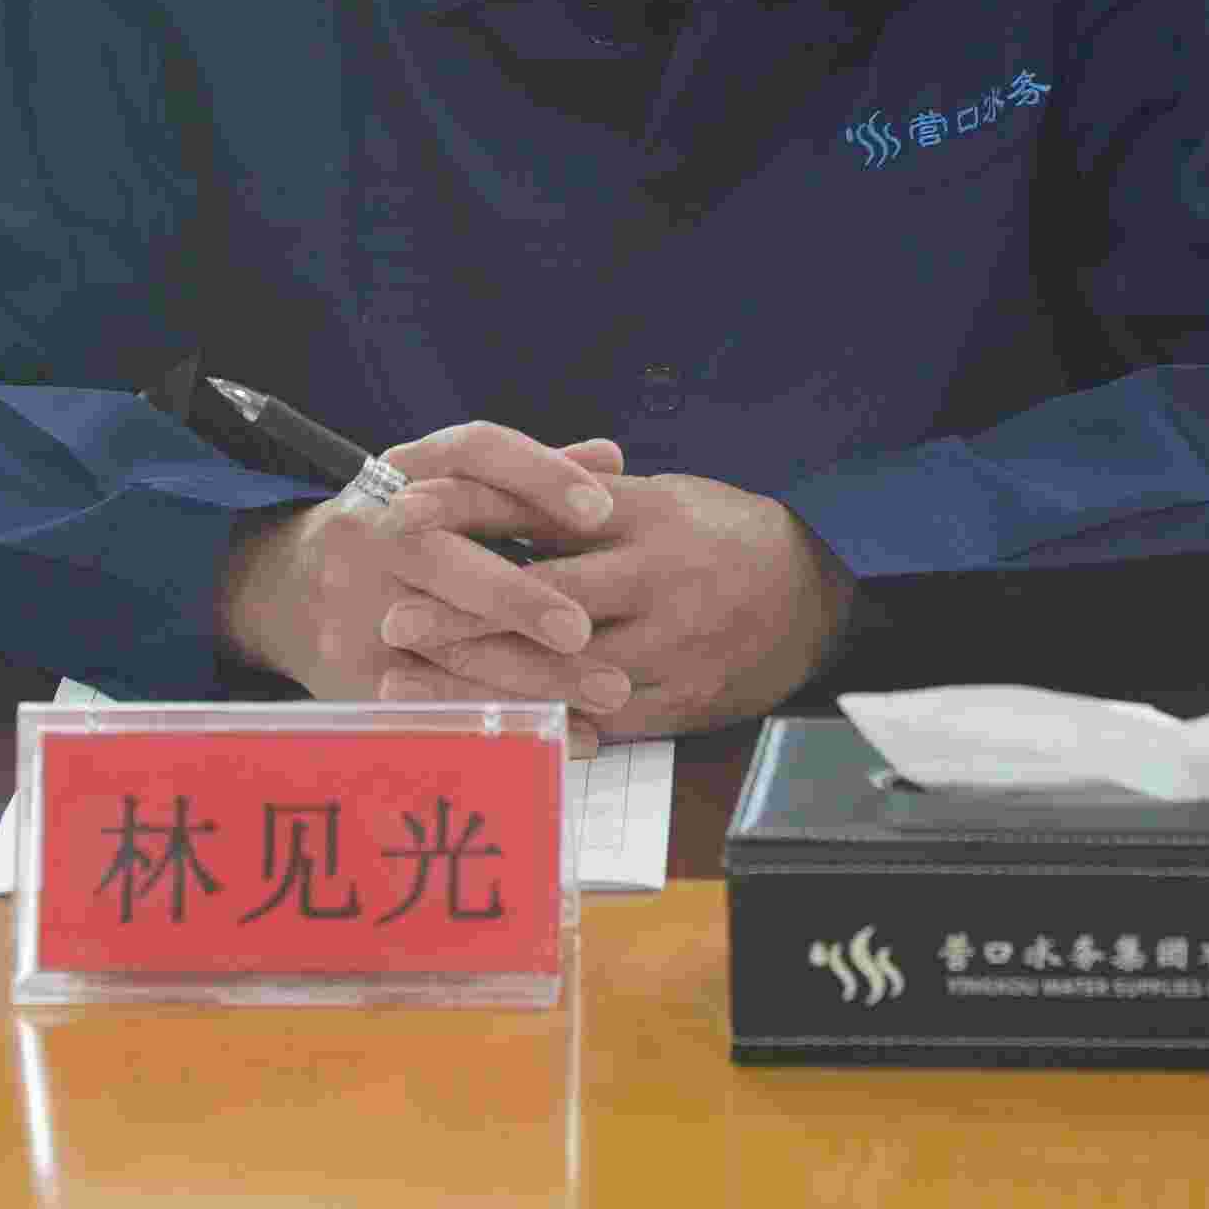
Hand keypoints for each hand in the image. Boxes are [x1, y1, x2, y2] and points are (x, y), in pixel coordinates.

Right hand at [215, 421, 630, 742]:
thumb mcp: (446, 488)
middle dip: (518, 599)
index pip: (472, 455)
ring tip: (611, 691)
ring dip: (534, 674)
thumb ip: (526, 478)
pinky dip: (511, 721)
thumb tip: (611, 460)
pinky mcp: (355, 673)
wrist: (284, 588)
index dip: (536, 475)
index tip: (601, 509)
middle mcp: (373, 531)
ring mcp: (356, 606)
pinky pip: (439, 704)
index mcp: (406, 473)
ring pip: (447, 647)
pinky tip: (572, 733)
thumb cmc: (399, 533)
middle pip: (445, 561)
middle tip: (584, 629)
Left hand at [380, 472, 855, 742]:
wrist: (812, 599)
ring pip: (562, 669)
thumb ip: (577, 500)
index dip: (468, 512)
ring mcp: (667, 644)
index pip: (540, 507)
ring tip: (411, 679)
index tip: (405, 513)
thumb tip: (479, 486)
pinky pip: (594, 720)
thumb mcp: (656, 498)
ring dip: (482, 676)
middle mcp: (655, 577)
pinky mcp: (675, 701)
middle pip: (544, 597)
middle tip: (395, 616)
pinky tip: (481, 722)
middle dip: (464, 611)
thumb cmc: (716, 536)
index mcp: (643, 514)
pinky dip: (533, 720)